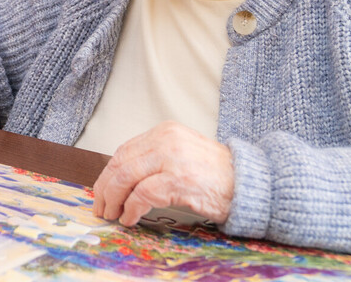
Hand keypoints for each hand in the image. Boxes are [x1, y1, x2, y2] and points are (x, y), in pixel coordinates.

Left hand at [91, 121, 233, 225]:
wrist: (250, 183)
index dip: (108, 173)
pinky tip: (130, 218)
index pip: (124, 151)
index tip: (102, 189)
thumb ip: (155, 159)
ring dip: (114, 200)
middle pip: (120, 163)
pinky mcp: (177, 180)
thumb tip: (122, 179)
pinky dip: (131, 209)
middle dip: (105, 187)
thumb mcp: (182, 154)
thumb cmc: (218, 174)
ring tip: (112, 214)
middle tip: (101, 206)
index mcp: (165, 132)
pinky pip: (142, 195)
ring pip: (125, 177)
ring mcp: (171, 158)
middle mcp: (165, 140)